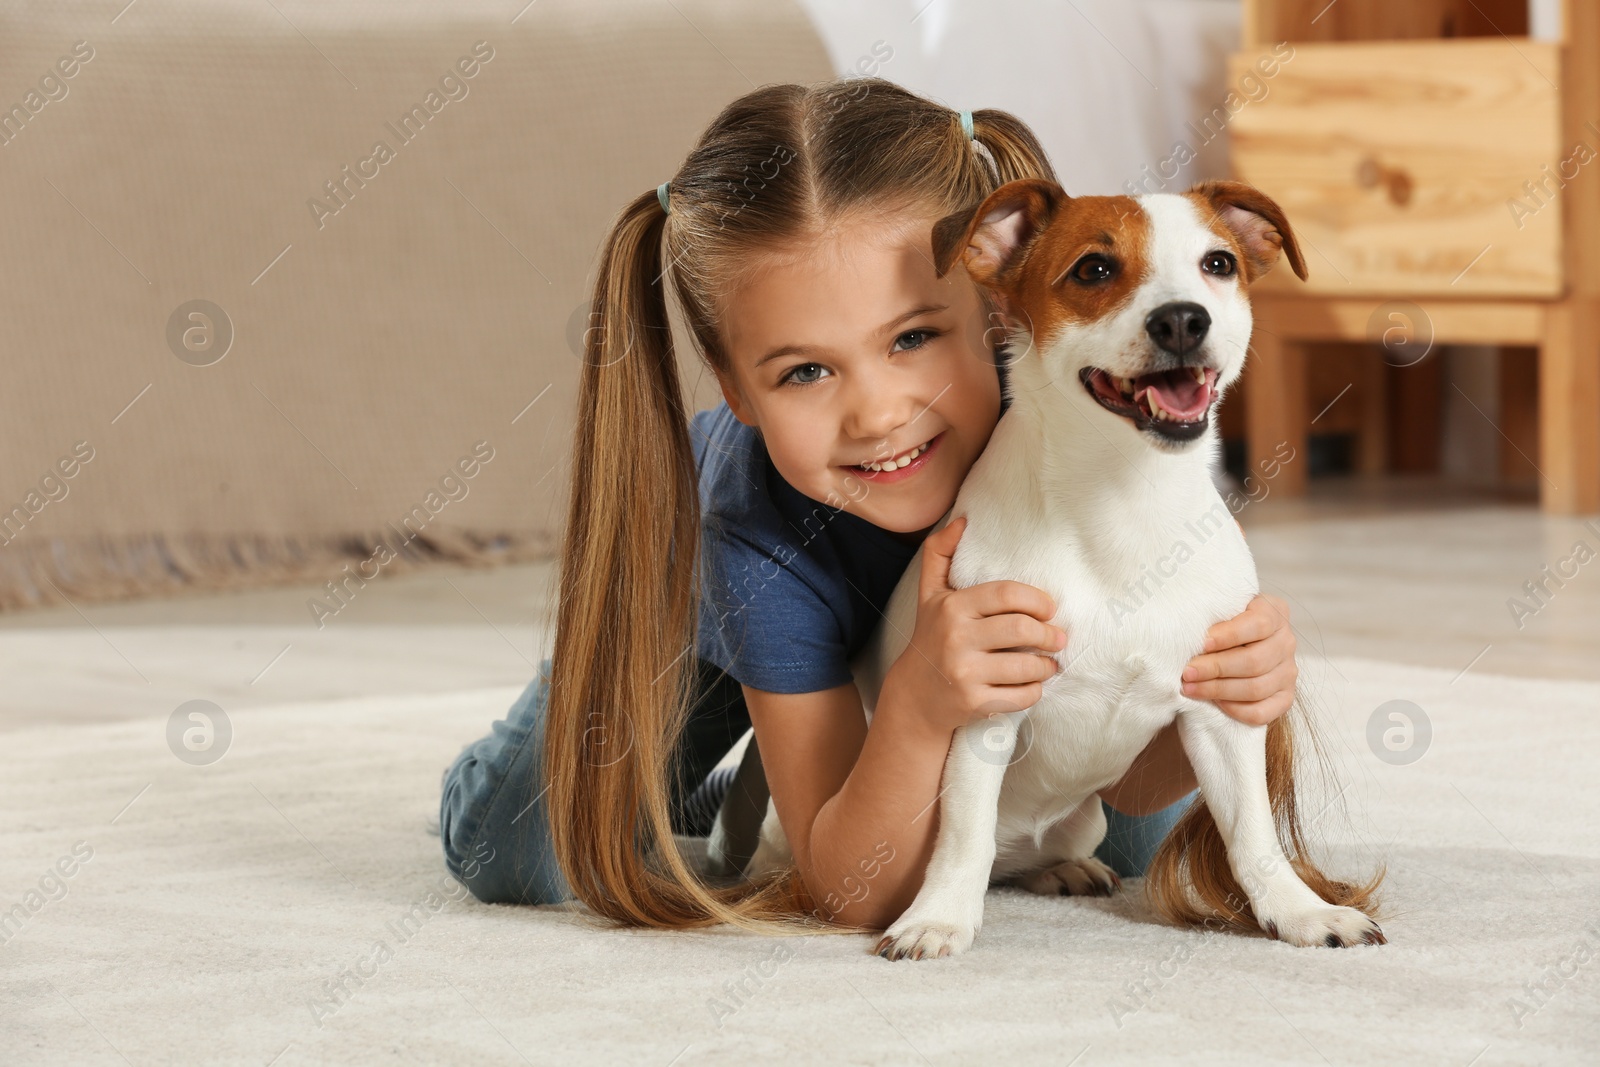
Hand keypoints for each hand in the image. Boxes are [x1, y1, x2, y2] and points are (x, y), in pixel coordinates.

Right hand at [882, 516, 1066, 738]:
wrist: (915, 695)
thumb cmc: (930, 637)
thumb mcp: (929, 594)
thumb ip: (940, 553)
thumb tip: (962, 521)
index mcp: (952, 607)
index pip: (1007, 594)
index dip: (1037, 600)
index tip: (1050, 609)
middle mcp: (956, 638)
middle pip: (1022, 630)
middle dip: (1050, 635)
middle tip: (1058, 637)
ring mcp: (965, 673)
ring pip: (1027, 666)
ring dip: (1047, 665)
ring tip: (1049, 662)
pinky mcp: (975, 702)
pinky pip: (1022, 696)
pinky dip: (1036, 690)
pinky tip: (1034, 683)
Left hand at [1181, 593, 1296, 725]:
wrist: (1227, 645)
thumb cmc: (1219, 623)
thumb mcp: (1219, 610)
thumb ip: (1213, 615)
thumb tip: (1192, 635)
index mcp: (1274, 612)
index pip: (1259, 624)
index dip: (1230, 635)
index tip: (1203, 643)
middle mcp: (1286, 642)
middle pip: (1255, 661)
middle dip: (1216, 668)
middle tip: (1188, 672)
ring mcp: (1288, 672)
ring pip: (1256, 688)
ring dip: (1218, 690)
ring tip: (1190, 687)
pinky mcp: (1284, 698)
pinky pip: (1262, 712)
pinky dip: (1236, 710)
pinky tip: (1214, 703)